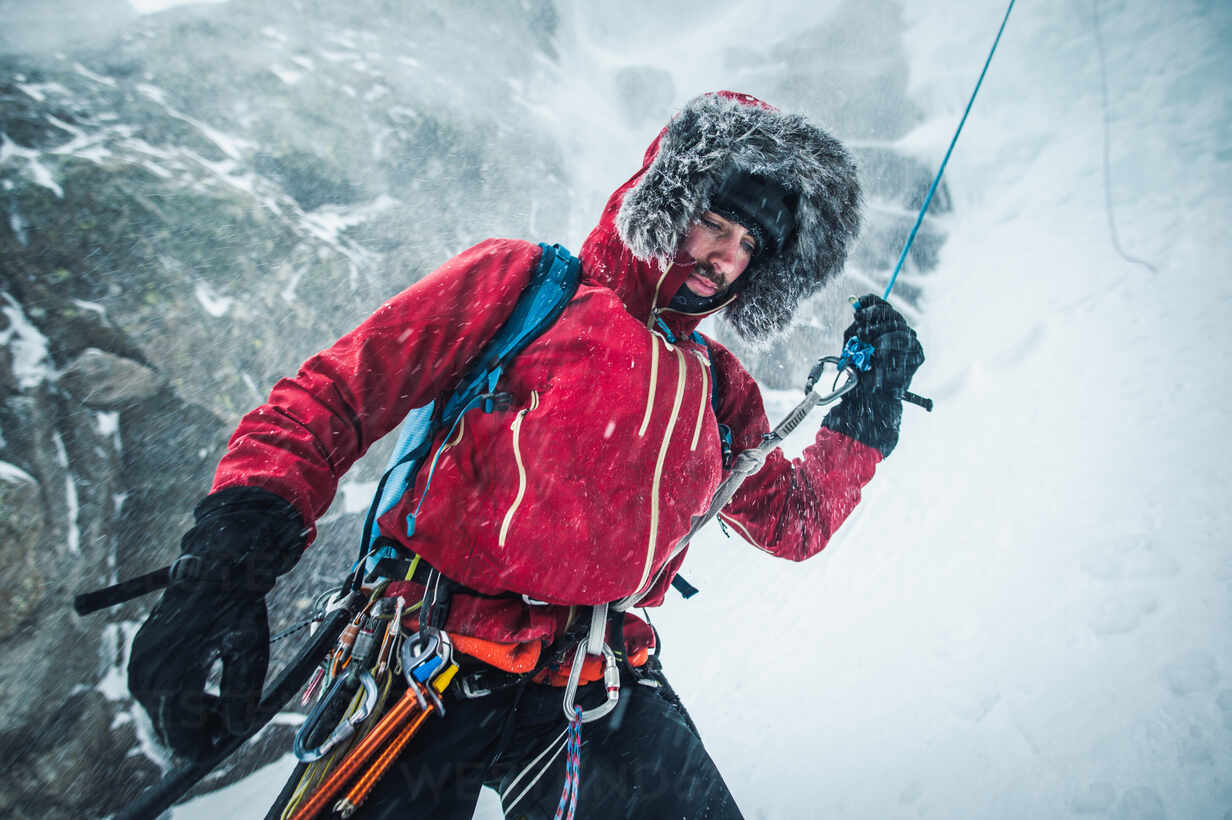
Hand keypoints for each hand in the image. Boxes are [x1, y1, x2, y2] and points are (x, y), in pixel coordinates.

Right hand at [127, 487, 304, 760]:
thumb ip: (240, 697)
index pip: (183, 739)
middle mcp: (147, 676)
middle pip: (166, 730)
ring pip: (158, 713)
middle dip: (196, 733)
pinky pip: (152, 693)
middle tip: (226, 718)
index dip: (206, 748)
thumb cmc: (237, 608)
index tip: (225, 742)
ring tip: (218, 698)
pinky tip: (201, 684)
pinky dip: (174, 697)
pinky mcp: (138, 655)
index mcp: (174, 679)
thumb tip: (235, 730)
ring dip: (185, 716)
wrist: (214, 568)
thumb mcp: (248, 652)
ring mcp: (138, 665)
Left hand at [822, 294, 923, 456]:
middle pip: (889, 312)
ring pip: (897, 326)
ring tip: (870, 348)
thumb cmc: (858, 373)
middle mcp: (900, 331)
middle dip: (872, 319)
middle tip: (861, 332)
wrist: (868, 399)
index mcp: (883, 327)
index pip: (880, 304)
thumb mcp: (851, 346)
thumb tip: (856, 305)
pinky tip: (880, 355)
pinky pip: (904, 342)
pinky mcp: (917, 355)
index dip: (869, 303)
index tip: (857, 312)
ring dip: (879, 335)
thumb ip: (855, 327)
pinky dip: (888, 347)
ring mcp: (911, 343)